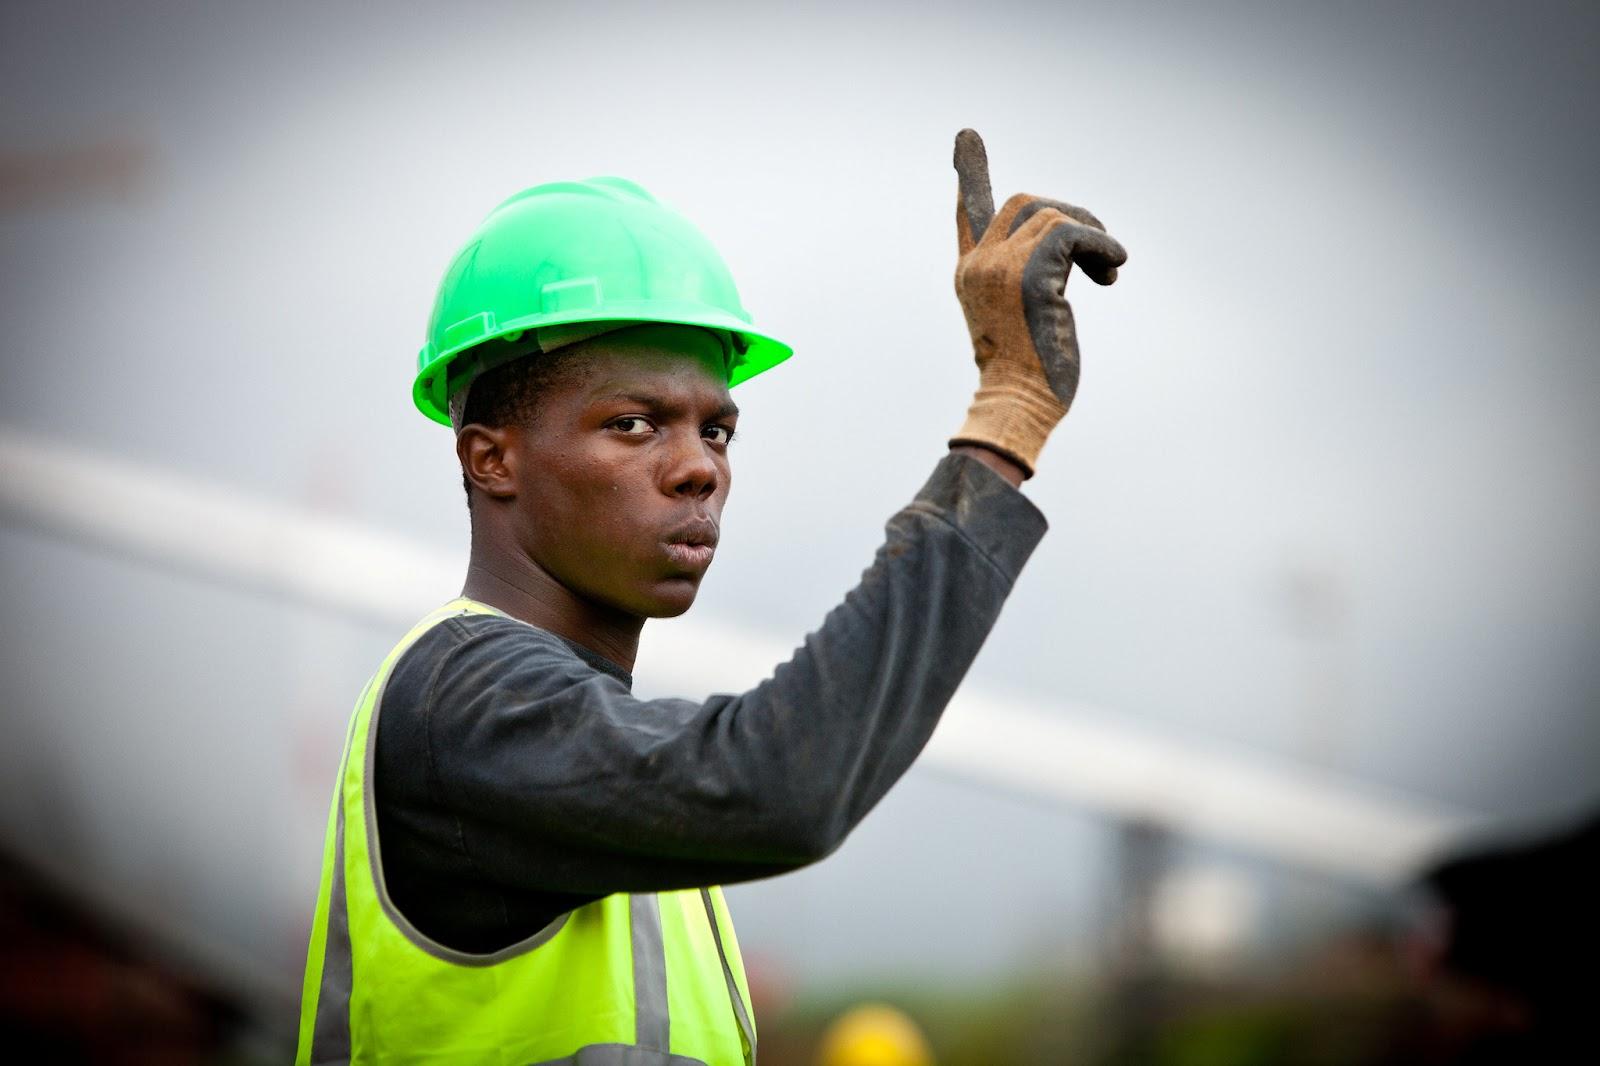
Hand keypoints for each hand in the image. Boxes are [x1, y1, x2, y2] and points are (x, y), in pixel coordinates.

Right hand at [948, 128, 1126, 476]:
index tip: (966, 137)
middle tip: (1098, 252)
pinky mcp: (1030, 277)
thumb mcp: (1023, 320)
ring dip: (1091, 235)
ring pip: (1051, 214)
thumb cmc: (1026, 378)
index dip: (971, 175)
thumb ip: (1033, 280)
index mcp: (969, 275)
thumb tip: (1074, 254)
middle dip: (1070, 216)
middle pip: (1023, 203)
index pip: (968, 213)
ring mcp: (998, 269)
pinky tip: (1113, 272)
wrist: (1018, 407)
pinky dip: (1102, 246)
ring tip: (1108, 271)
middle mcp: (977, 266)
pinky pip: (1073, 234)